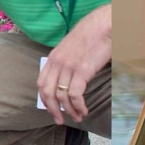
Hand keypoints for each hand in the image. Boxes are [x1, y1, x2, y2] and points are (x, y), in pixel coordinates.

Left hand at [38, 5, 110, 124]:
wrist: (103, 25)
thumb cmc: (92, 34)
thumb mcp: (72, 46)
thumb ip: (66, 60)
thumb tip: (67, 76)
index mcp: (53, 57)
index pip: (41, 83)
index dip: (44, 99)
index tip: (51, 108)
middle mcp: (57, 63)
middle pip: (48, 93)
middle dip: (53, 110)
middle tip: (60, 120)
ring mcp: (68, 67)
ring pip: (62, 97)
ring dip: (70, 111)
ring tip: (78, 117)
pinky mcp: (82, 71)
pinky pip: (75, 95)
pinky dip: (79, 106)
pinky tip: (84, 110)